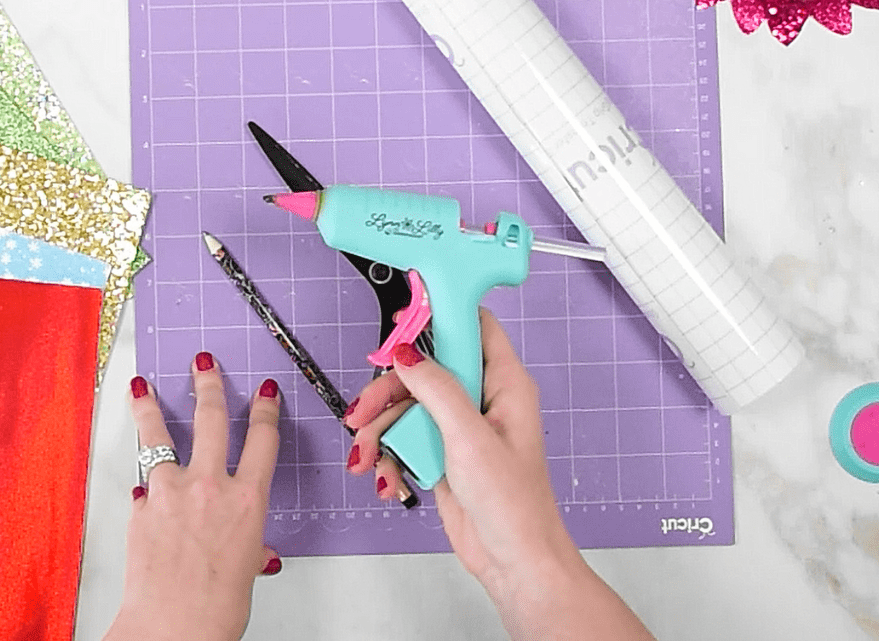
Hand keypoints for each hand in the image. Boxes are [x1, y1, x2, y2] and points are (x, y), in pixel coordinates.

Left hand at [103, 353, 282, 640]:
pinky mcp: (141, 507)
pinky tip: (142, 480)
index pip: (263, 440)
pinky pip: (143, 485)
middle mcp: (211, 487)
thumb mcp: (248, 568)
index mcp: (248, 501)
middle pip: (212, 418)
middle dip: (209, 385)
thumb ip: (249, 546)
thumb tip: (252, 550)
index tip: (264, 394)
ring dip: (150, 406)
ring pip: (160, 436)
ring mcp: (172, 493)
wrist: (174, 628)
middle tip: (204, 365)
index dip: (265, 411)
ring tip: (143, 386)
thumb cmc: (216, 609)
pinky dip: (144, 481)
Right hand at [344, 310, 653, 640]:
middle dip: (388, 392)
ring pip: (406, 406)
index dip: (434, 316)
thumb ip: (437, 389)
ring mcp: (460, 427)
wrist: (513, 562)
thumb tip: (407, 352)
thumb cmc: (515, 506)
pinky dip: (390, 457)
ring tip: (369, 460)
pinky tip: (389, 481)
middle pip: (423, 368)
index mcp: (504, 383)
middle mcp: (482, 399)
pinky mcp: (442, 453)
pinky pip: (404, 439)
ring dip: (380, 432)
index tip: (397, 323)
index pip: (470, 325)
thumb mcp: (471, 439)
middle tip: (363, 413)